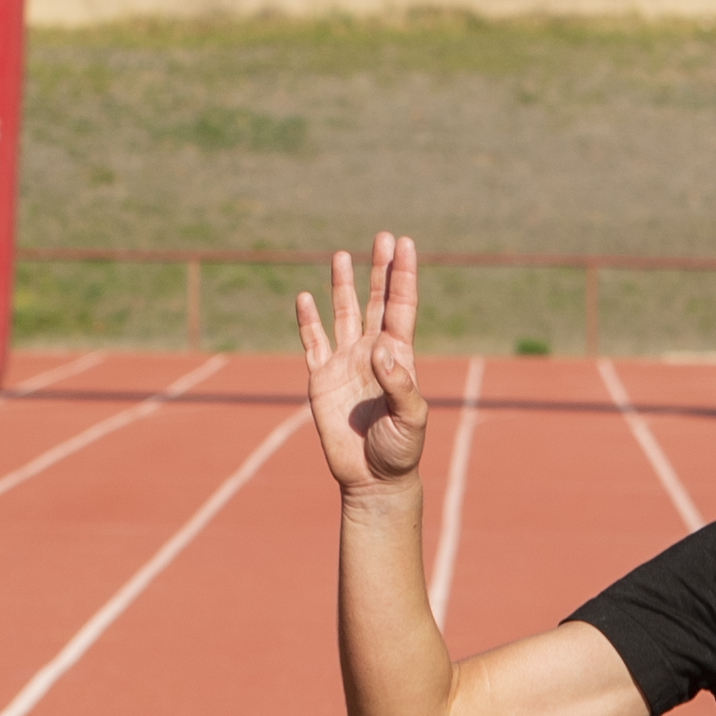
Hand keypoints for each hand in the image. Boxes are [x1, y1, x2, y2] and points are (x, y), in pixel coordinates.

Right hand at [297, 232, 429, 497]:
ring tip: (342, 255)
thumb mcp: (411, 419)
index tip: (405, 244)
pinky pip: (312, 342)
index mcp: (398, 357)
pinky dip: (307, 320)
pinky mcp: (321, 378)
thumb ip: (400, 384)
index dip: (402, 276)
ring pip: (342, 314)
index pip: (401, 307)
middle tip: (383, 236)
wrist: (372, 478)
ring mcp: (345, 363)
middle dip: (378, 269)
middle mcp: (372, 352)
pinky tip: (304, 297)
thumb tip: (380, 350)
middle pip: (374, 301)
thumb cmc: (400, 450)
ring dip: (342, 285)